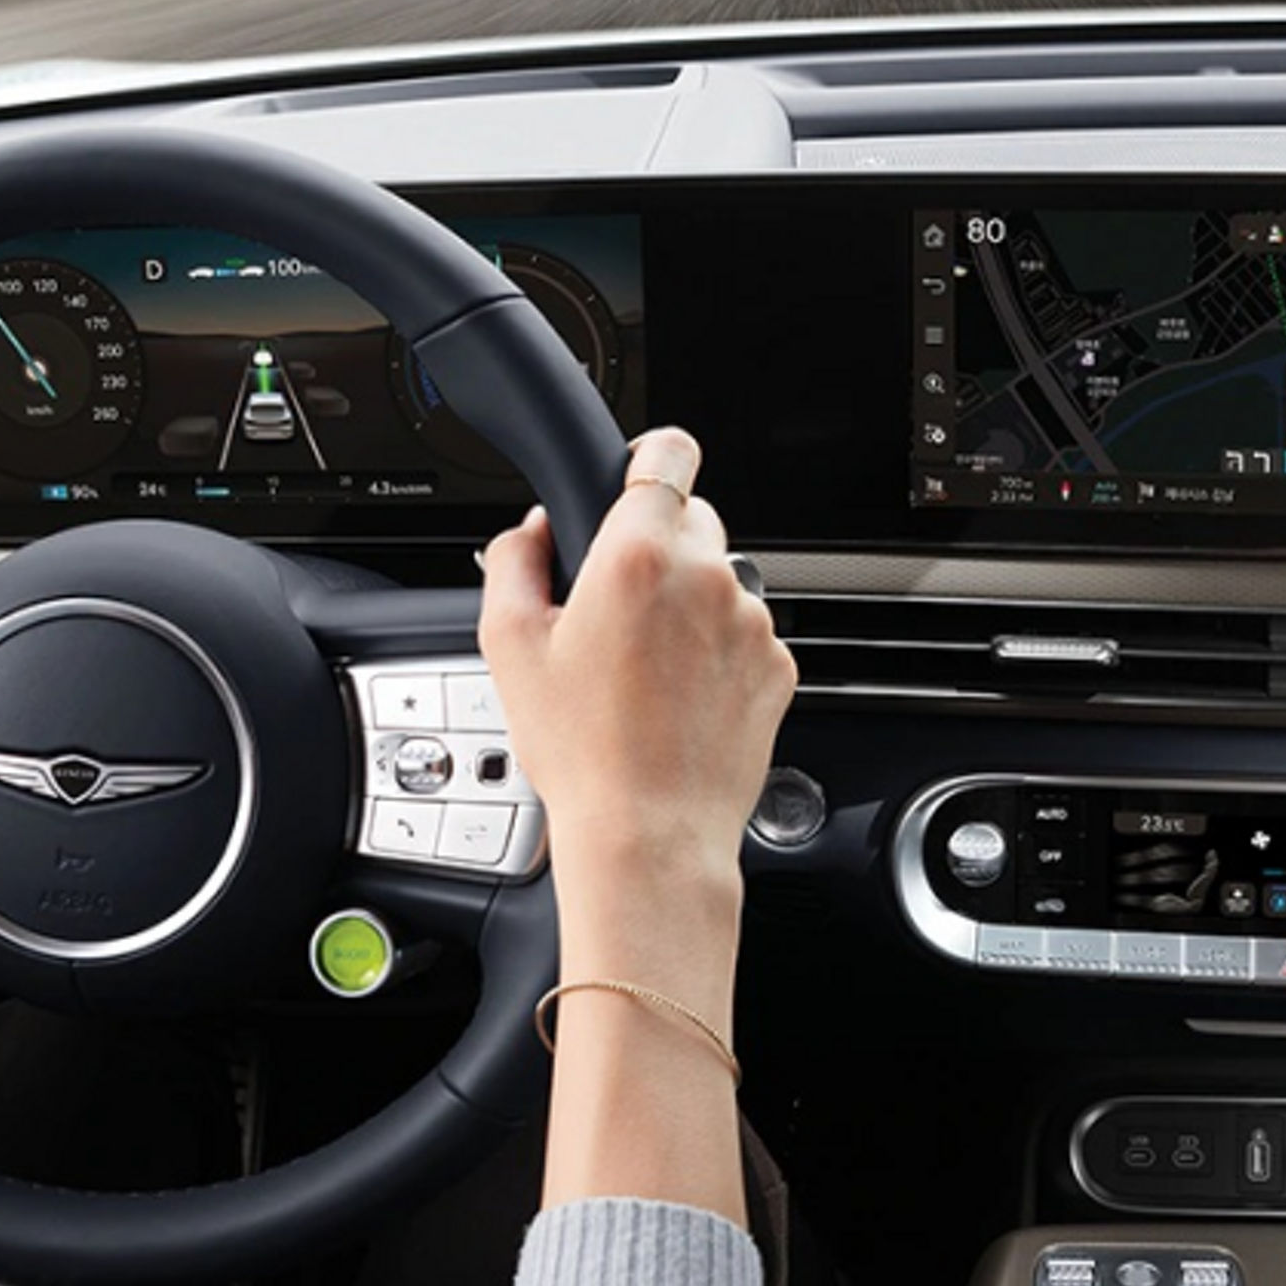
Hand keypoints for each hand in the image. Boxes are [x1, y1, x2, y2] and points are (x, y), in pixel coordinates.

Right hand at [480, 427, 796, 991]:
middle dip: (654, 549)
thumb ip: (515, 560)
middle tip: (614, 610)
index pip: (669, 452)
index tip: (637, 478)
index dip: (649, 459)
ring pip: (718, 580)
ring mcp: (751, 622)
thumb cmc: (582, 751)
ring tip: (643, 671)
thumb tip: (535, 528)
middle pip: (691, 520)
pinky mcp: (778, 666)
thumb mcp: (507, 646)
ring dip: (686, 605)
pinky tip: (676, 698)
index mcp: (638, 554)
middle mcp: (707, 576)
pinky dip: (715, 652)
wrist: (648, 833)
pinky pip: (743, 633)